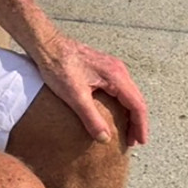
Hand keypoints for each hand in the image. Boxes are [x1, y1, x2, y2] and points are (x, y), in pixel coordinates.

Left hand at [33, 35, 148, 147]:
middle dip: (137, 122)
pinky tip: (114, 113)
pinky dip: (122, 104)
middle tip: (133, 141)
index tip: (140, 142)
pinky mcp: (103, 67)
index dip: (140, 126)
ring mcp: (112, 67)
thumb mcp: (75, 96)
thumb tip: (105, 138)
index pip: (137, 105)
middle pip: (136, 99)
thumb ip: (92, 118)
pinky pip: (120, 88)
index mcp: (116, 76)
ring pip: (129, 94)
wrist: (48, 45)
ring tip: (126, 130)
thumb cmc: (60, 67)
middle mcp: (118, 70)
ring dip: (130, 113)